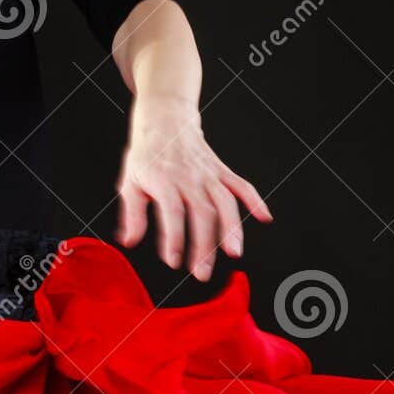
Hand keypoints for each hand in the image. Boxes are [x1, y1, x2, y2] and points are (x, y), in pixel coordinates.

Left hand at [114, 94, 272, 280]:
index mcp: (165, 180)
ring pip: (225, 203)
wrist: (166, 121)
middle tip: (202, 272)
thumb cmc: (146, 155)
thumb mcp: (130, 182)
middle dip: (204, 245)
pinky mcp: (222, 171)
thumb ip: (132, 213)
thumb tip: (129, 241)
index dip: (174, 238)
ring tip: (234, 253)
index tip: (173, 261)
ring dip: (232, 228)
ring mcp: (209, 174)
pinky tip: (264, 217)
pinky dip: (255, 200)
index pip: (172, 212)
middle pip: (202, 213)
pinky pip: (242, 185)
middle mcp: (190, 178)